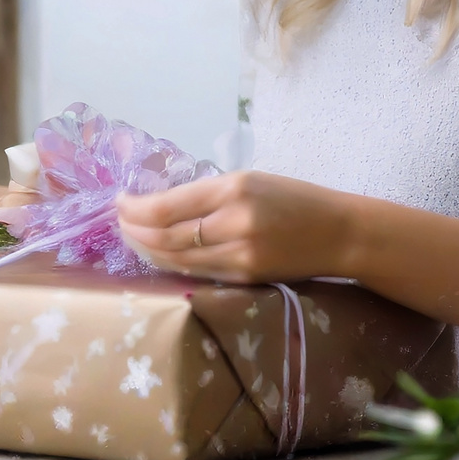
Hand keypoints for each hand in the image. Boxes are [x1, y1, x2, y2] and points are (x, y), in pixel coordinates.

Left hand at [115, 170, 359, 283]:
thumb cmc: (296, 199)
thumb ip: (210, 193)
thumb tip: (161, 205)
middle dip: (134, 230)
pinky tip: (159, 255)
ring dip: (147, 249)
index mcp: (235, 189)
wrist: (340, 234)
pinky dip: (171, 264)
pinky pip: (198, 273)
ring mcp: (240, 256)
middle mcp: (235, 223)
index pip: (168, 206)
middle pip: (166, 236)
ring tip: (131, 237)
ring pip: (177, 259)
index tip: (119, 201)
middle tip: (118, 220)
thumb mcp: (252, 181)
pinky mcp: (245, 278)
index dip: (136, 208)